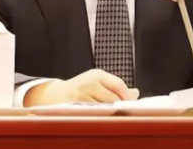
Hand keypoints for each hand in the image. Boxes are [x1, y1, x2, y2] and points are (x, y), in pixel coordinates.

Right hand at [24, 69, 139, 106]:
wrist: (56, 95)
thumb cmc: (81, 88)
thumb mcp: (98, 82)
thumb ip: (116, 87)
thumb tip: (135, 93)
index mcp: (96, 74)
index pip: (118, 85)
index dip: (127, 96)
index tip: (131, 104)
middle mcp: (88, 83)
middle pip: (112, 97)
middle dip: (120, 106)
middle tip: (124, 111)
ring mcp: (81, 95)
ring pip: (104, 107)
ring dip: (111, 112)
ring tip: (112, 114)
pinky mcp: (76, 107)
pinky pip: (94, 114)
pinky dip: (101, 116)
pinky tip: (102, 117)